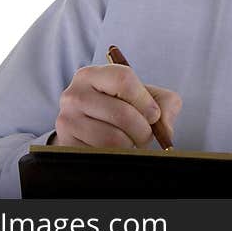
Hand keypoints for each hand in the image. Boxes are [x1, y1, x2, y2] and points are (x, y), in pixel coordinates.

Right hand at [51, 64, 181, 147]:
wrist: (91, 130)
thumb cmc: (123, 109)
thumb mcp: (145, 98)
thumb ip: (165, 104)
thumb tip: (165, 129)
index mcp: (92, 74)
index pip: (123, 79)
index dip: (145, 100)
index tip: (154, 115)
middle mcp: (74, 94)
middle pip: (121, 113)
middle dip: (142, 129)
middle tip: (145, 135)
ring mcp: (66, 120)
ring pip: (112, 138)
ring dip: (130, 145)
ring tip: (131, 142)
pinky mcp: (66, 144)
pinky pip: (101, 155)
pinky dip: (116, 156)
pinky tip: (115, 150)